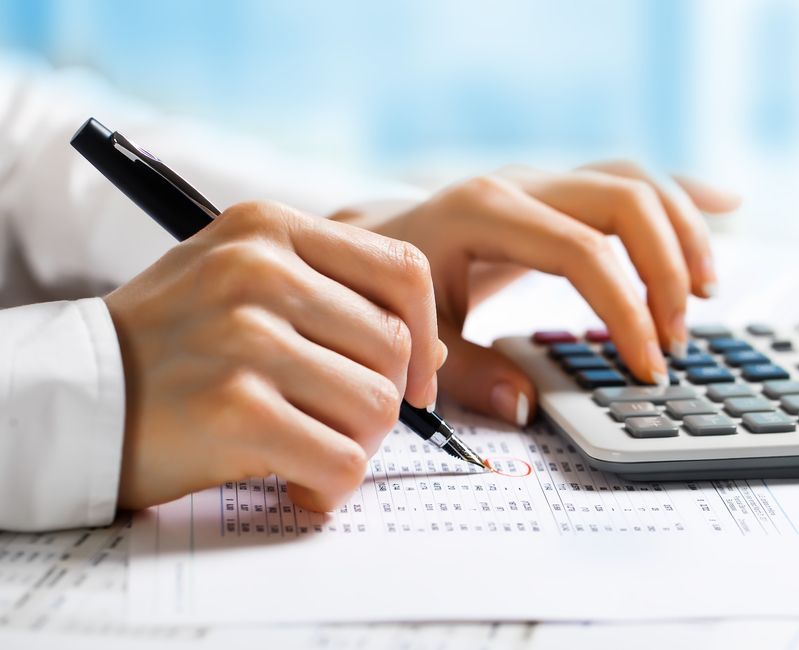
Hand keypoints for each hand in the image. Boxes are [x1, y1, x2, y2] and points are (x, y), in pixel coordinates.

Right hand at [106, 201, 445, 512]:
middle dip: (384, 400)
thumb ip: (336, 299)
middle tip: (340, 422)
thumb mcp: (245, 286)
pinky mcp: (234, 410)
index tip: (411, 376)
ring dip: (355, 444)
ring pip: (377, 407)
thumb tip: (434, 351)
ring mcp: (245, 338)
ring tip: (310, 448)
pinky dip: (330, 485)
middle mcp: (258, 272)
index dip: (426, 331)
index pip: (402, 267)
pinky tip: (297, 481)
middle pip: (395, 345)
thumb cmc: (173, 343)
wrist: (72, 395)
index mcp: (268, 230)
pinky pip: (342, 461)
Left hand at [333, 160, 739, 425]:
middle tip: (678, 339)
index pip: (581, 251)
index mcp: (482, 213)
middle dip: (666, 269)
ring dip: (684, 232)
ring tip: (706, 294)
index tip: (647, 368)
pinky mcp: (557, 193)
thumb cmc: (391, 292)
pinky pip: (627, 181)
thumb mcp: (415, 337)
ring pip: (634, 182)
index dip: (625, 310)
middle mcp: (519, 184)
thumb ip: (465, 373)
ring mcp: (541, 182)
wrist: (370, 243)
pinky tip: (727, 203)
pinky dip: (679, 194)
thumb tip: (526, 407)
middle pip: (624, 199)